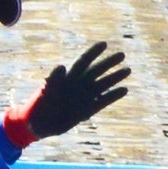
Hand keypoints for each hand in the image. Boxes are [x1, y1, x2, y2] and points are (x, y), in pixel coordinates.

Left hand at [10, 41, 129, 144]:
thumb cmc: (39, 105)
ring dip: (115, 77)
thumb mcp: (45, 92)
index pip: (83, 62)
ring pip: (102, 84)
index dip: (92, 53)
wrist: (39, 124)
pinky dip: (113, 96)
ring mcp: (84, 96)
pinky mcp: (87, 109)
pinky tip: (124, 90)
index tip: (103, 44)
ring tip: (128, 70)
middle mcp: (78, 85)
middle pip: (96, 70)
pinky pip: (103, 101)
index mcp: (68, 78)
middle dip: (108, 62)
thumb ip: (54, 79)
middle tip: (122, 54)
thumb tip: (61, 66)